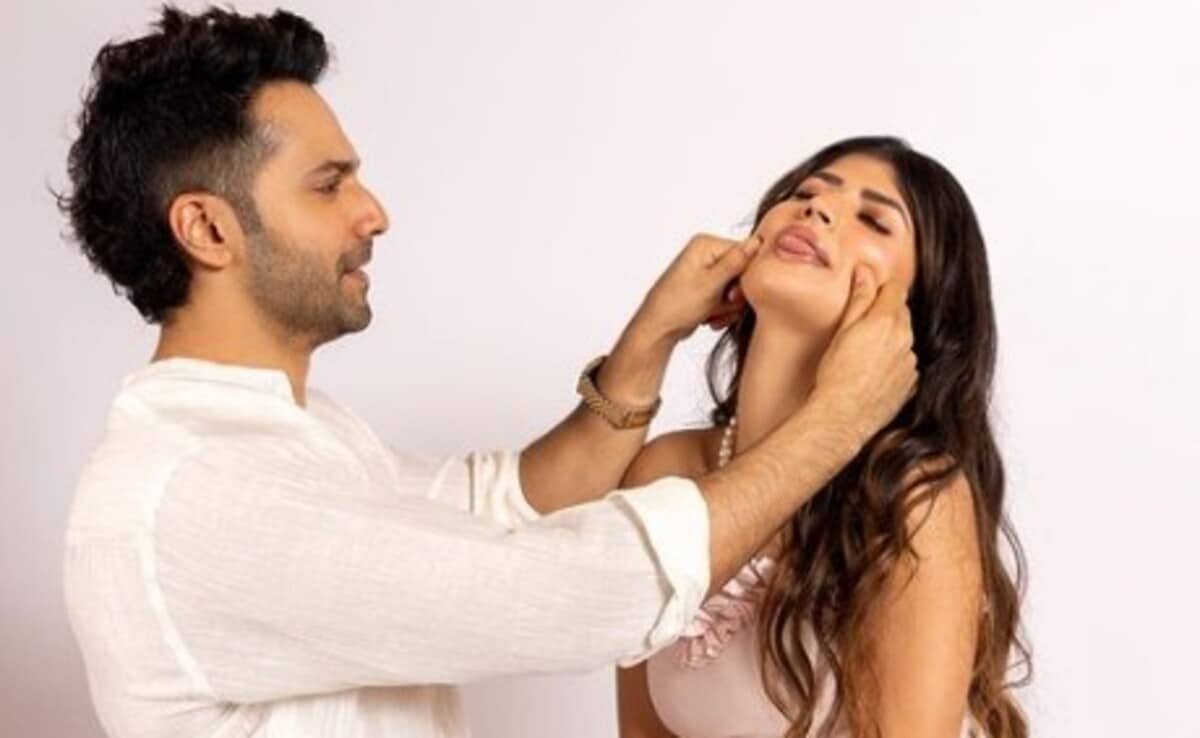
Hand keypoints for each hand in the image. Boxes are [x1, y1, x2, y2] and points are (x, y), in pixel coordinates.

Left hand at [636, 233, 762, 341]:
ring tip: (710, 313)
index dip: (745, 278)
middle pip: (743, 273)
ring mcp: (707, 271)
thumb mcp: (711, 284)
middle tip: (719, 305)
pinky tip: (709, 317)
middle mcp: (706, 253)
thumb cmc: (676, 306)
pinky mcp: (708, 287)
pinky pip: (728, 298)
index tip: (732, 295)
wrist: (658, 329)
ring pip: (738, 289)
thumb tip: (756, 241)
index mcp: (706, 244)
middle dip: (734, 296)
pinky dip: (722, 310)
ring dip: (727, 307)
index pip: (745, 253)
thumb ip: (736, 262)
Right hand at [809, 266, 918, 447]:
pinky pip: (904, 363)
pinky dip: (892, 363)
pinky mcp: (911, 383)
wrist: (842, 416)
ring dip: (888, 340)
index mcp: (887, 321)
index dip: (880, 288)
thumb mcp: (842, 331)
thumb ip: (859, 299)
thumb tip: (865, 272)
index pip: (895, 288)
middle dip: (883, 314)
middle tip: (858, 328)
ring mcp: (910, 362)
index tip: (869, 294)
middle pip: (900, 313)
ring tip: (862, 356)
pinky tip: (870, 373)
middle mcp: (905, 339)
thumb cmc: (835, 375)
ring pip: (903, 339)